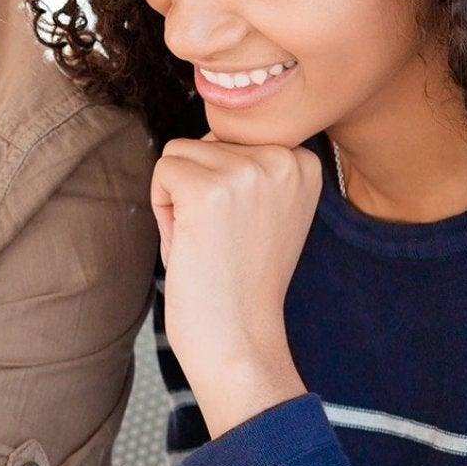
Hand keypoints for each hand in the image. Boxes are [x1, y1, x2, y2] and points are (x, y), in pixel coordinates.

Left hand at [150, 136, 317, 437]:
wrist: (239, 338)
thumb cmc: (240, 281)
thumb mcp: (264, 208)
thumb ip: (249, 165)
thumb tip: (213, 127)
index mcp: (305, 160)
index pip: (234, 138)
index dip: (221, 186)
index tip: (242, 231)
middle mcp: (285, 158)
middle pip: (204, 140)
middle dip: (197, 188)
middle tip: (219, 240)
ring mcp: (249, 170)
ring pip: (178, 153)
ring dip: (178, 198)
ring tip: (205, 241)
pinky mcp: (210, 188)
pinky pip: (161, 171)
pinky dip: (163, 209)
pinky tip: (190, 243)